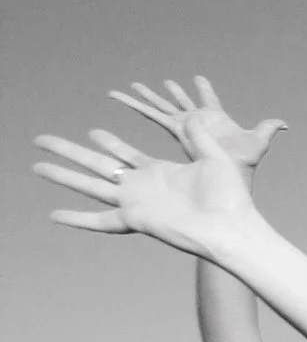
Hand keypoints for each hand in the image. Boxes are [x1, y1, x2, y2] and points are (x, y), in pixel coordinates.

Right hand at [35, 118, 258, 254]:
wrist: (233, 226)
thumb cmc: (231, 197)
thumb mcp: (214, 157)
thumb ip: (199, 136)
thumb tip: (194, 115)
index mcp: (160, 173)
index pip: (126, 155)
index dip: (109, 144)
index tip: (93, 132)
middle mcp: (142, 187)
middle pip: (98, 166)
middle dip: (71, 152)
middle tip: (44, 140)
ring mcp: (136, 203)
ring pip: (89, 187)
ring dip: (63, 176)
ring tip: (37, 166)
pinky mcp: (135, 219)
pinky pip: (100, 221)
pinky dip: (77, 219)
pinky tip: (54, 215)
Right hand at [107, 77, 284, 171]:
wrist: (229, 176)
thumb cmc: (244, 164)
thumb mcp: (259, 142)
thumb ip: (268, 129)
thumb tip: (284, 124)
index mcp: (216, 119)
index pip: (209, 100)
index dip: (204, 90)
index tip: (198, 78)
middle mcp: (197, 122)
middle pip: (181, 103)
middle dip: (172, 93)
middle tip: (162, 82)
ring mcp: (184, 126)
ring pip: (161, 107)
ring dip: (147, 97)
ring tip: (133, 86)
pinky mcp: (174, 131)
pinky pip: (151, 115)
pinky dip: (135, 105)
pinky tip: (120, 96)